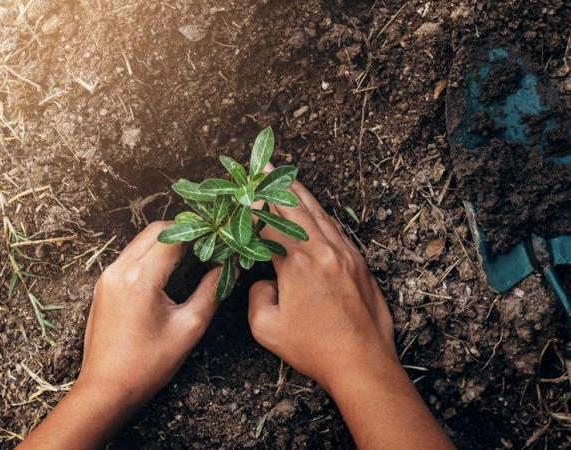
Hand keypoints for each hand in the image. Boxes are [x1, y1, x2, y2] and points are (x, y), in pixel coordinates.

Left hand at [78, 220, 221, 401]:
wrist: (105, 389)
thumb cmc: (148, 364)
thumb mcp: (188, 328)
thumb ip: (211, 292)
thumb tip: (229, 269)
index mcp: (141, 278)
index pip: (173, 235)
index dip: (199, 232)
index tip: (218, 237)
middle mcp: (119, 269)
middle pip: (154, 231)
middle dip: (183, 232)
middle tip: (207, 244)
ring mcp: (107, 276)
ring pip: (140, 242)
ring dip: (165, 242)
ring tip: (191, 255)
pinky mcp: (103, 286)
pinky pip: (129, 257)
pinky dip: (150, 255)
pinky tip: (168, 270)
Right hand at [247, 170, 454, 449]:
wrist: (362, 362)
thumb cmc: (314, 348)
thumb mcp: (267, 328)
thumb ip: (256, 296)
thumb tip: (264, 282)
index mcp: (298, 263)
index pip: (271, 224)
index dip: (255, 206)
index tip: (244, 192)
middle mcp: (324, 250)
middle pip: (298, 207)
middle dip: (278, 185)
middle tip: (265, 167)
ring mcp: (346, 255)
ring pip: (321, 214)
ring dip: (302, 195)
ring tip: (287, 179)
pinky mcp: (360, 264)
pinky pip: (337, 229)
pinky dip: (321, 215)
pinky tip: (315, 212)